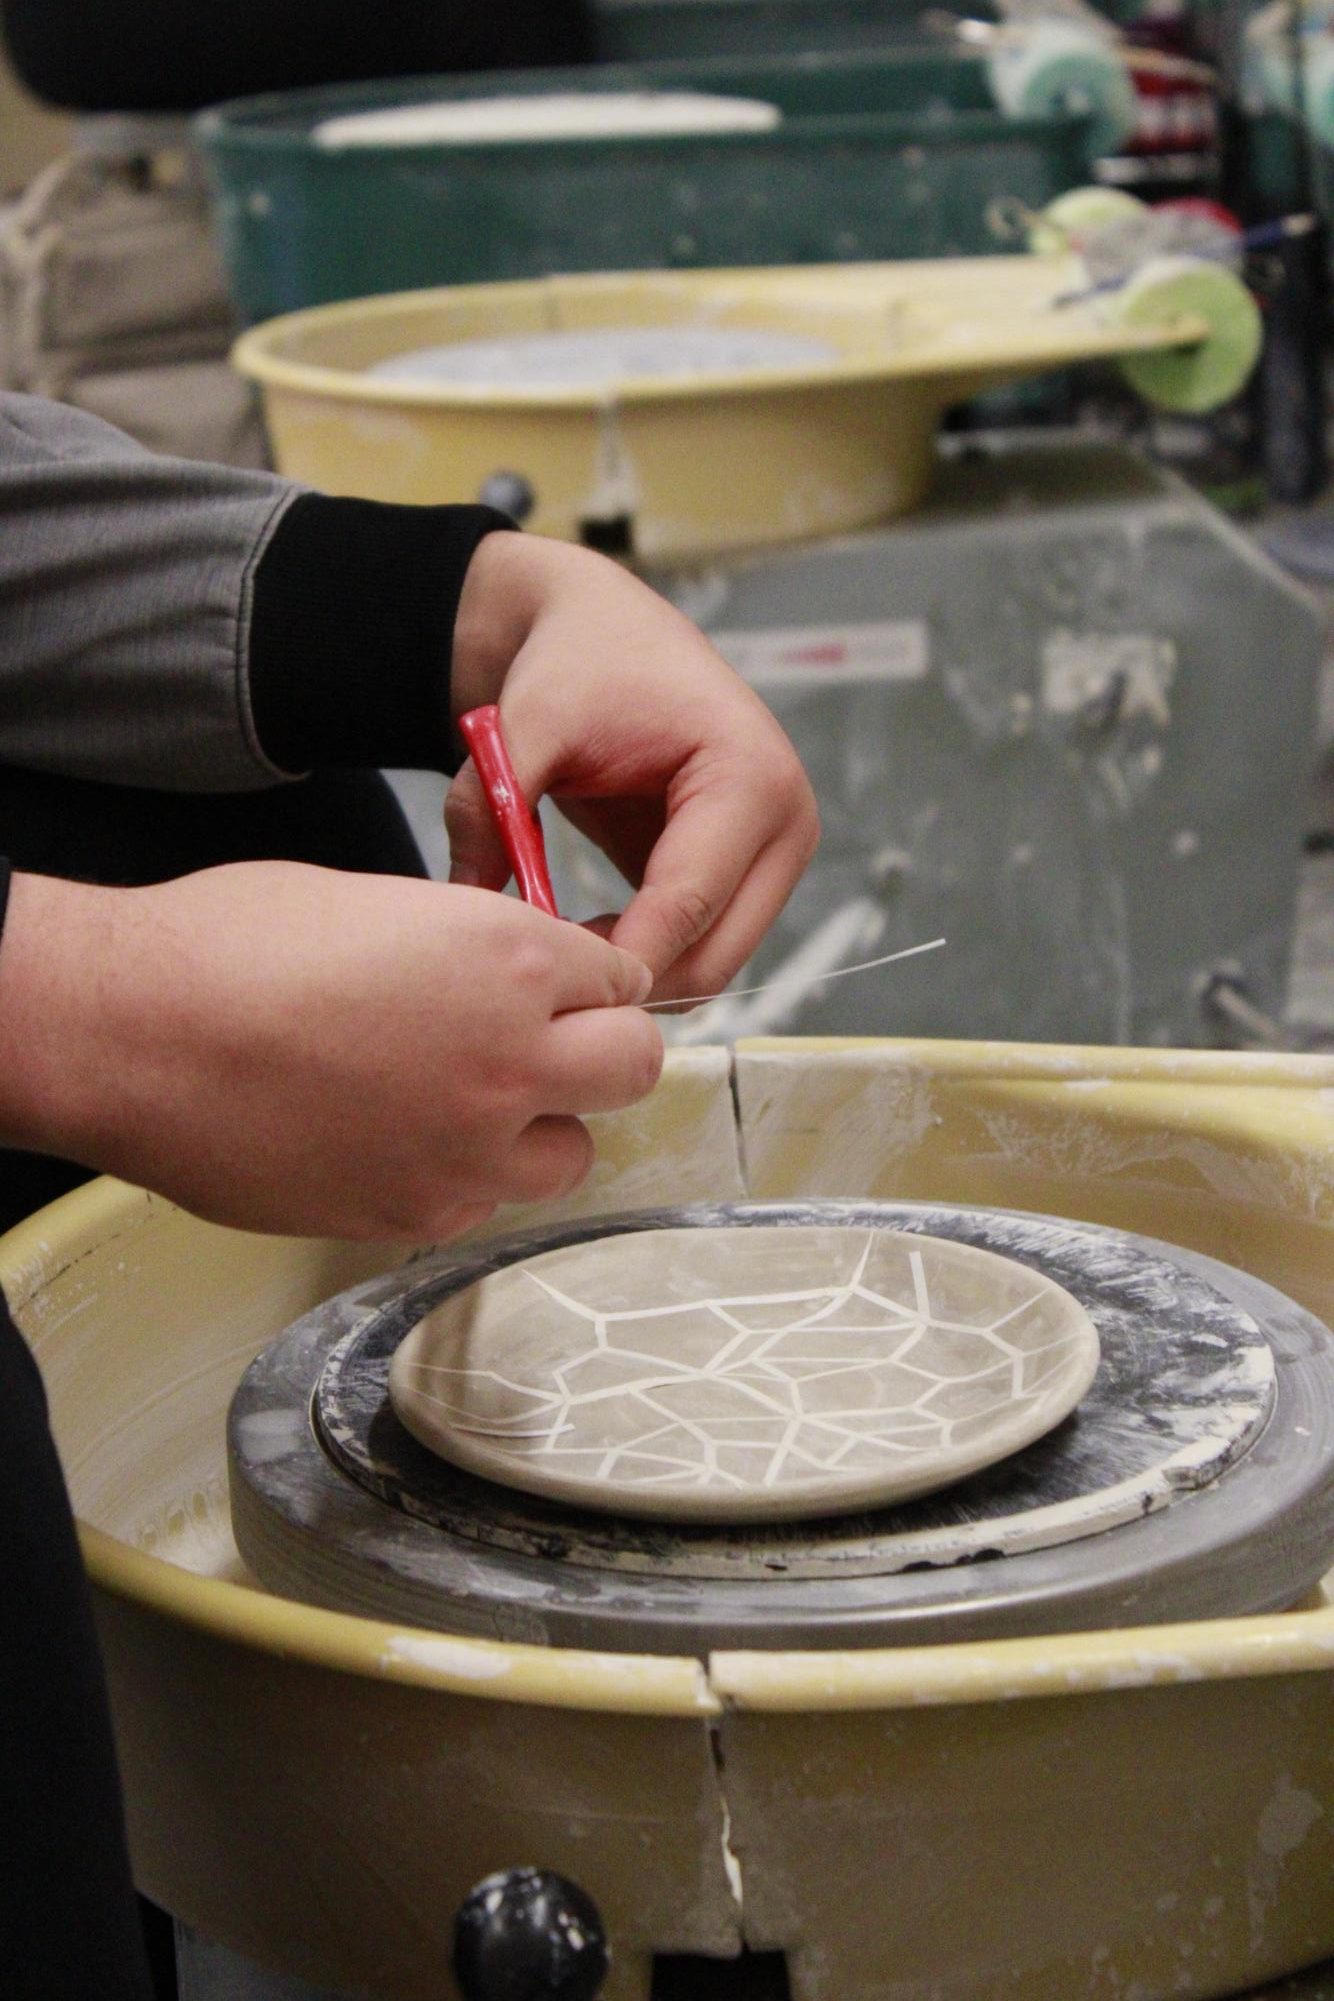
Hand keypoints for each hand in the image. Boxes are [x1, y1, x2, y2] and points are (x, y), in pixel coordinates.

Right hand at [0, 865, 660, 1239]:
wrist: (135, 1036)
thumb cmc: (231, 947)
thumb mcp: (382, 903)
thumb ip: (473, 947)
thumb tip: (509, 977)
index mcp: (513, 957)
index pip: (621, 977)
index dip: (590, 981)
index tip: (566, 989)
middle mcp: (514, 1057)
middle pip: (632, 1069)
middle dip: (600, 1052)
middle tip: (547, 1046)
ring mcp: (472, 1148)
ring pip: (570, 1152)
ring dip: (538, 1127)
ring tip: (463, 1102)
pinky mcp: (420, 1212)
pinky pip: (484, 1202)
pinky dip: (462, 1176)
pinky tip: (398, 1139)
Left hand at [448, 534, 818, 1003]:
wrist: (608, 634)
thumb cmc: (580, 665)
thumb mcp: (523, 726)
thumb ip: (491, 807)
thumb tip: (467, 902)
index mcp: (750, 776)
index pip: (687, 903)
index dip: (615, 956)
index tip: (541, 979)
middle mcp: (785, 823)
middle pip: (715, 956)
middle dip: (628, 978)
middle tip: (542, 974)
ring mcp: (776, 856)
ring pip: (712, 966)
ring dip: (636, 973)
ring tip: (556, 947)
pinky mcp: (751, 876)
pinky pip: (703, 949)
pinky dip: (646, 958)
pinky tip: (583, 935)